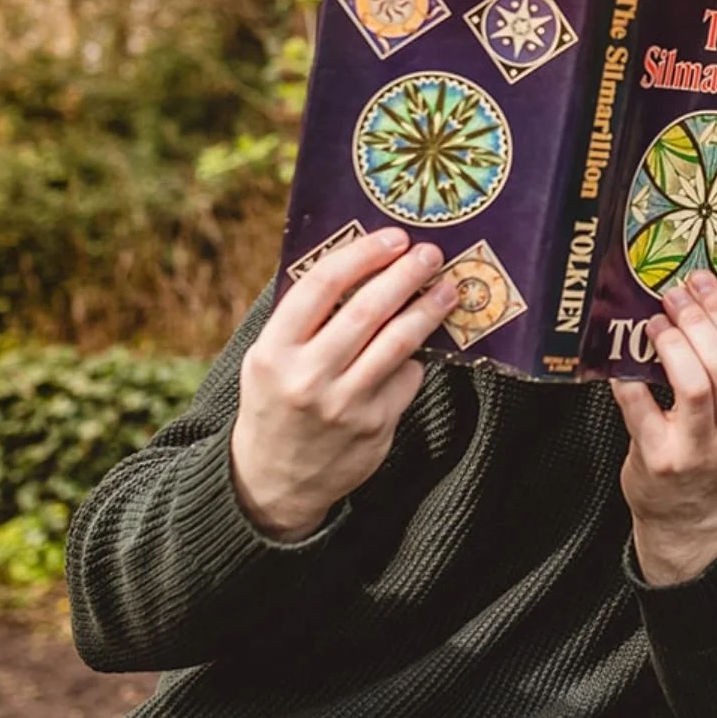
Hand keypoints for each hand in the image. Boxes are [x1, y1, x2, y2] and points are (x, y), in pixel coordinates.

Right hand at [232, 228, 458, 541]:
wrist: (273, 480)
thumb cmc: (276, 401)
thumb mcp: (268, 358)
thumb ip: (304, 318)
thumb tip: (361, 262)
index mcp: (273, 350)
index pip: (322, 285)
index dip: (363, 254)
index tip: (393, 237)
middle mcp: (308, 376)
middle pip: (368, 310)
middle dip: (406, 275)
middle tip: (431, 254)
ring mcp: (344, 404)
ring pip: (399, 343)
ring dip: (428, 309)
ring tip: (448, 289)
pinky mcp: (375, 427)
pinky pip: (406, 378)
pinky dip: (414, 359)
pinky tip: (419, 347)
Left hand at [613, 270, 716, 584]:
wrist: (688, 517)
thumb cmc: (709, 456)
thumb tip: (699, 307)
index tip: (702, 283)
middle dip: (697, 320)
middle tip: (674, 295)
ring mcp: (698, 450)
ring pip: (693, 385)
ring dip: (671, 345)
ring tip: (655, 324)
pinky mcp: (659, 461)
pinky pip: (642, 408)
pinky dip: (630, 378)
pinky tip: (622, 362)